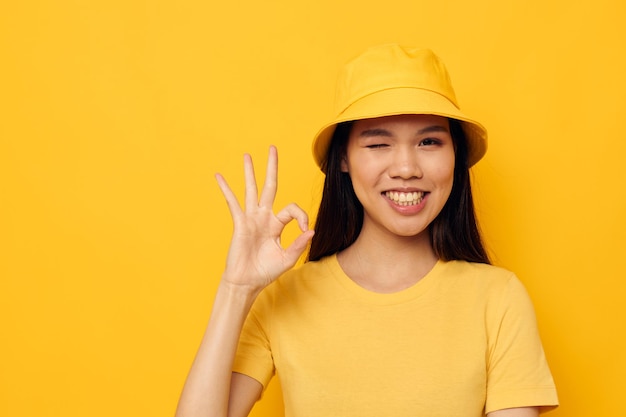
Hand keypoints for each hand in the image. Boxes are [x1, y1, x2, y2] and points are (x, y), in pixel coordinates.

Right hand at [215, 146, 314, 293]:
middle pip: (270, 187)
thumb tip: (312, 230)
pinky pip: (233, 203)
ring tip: (247, 156)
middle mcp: (264, 217)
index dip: (302, 216)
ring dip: (250, 172)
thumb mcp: (287, 258)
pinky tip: (219, 177)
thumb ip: (299, 244)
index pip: (292, 209)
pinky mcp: (240, 224)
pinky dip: (226, 190)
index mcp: (277, 225)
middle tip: (273, 148)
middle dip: (272, 168)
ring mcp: (251, 219)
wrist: (247, 282)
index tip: (305, 229)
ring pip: (251, 190)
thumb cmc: (266, 272)